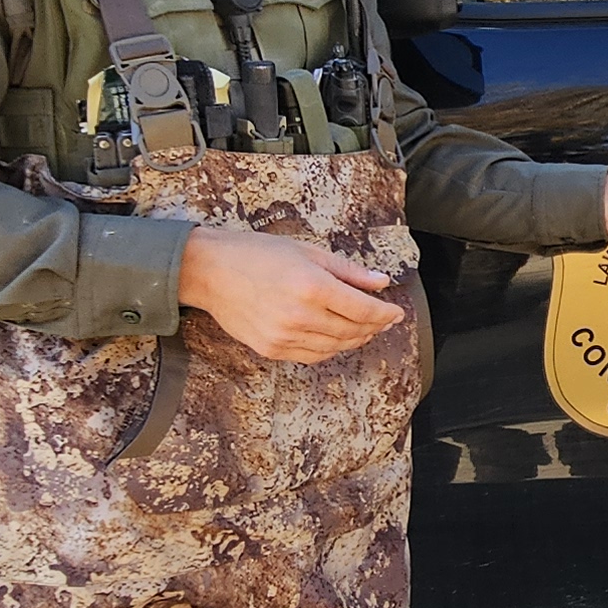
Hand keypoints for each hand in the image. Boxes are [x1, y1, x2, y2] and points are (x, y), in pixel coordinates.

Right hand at [177, 223, 403, 361]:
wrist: (211, 271)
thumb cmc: (258, 253)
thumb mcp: (308, 251)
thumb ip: (348, 271)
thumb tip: (381, 282)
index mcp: (313, 287)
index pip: (363, 310)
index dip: (385, 314)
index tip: (396, 313)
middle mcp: (301, 316)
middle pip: (352, 331)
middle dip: (374, 327)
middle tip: (383, 320)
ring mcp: (285, 337)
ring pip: (335, 348)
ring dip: (354, 340)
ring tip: (363, 329)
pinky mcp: (272, 350)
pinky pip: (312, 356)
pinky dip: (330, 349)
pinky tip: (336, 337)